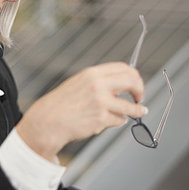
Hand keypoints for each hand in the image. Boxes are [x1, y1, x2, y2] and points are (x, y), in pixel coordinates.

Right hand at [16, 62, 146, 160]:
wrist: (48, 120)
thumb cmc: (62, 104)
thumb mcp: (79, 83)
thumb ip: (100, 81)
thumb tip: (123, 83)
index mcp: (92, 74)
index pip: (124, 68)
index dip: (134, 77)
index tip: (135, 84)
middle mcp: (98, 85)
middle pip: (132, 81)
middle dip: (140, 90)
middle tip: (139, 98)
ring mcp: (100, 102)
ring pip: (130, 106)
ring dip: (136, 110)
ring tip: (138, 112)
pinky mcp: (101, 119)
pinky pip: (119, 120)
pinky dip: (117, 121)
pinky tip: (107, 121)